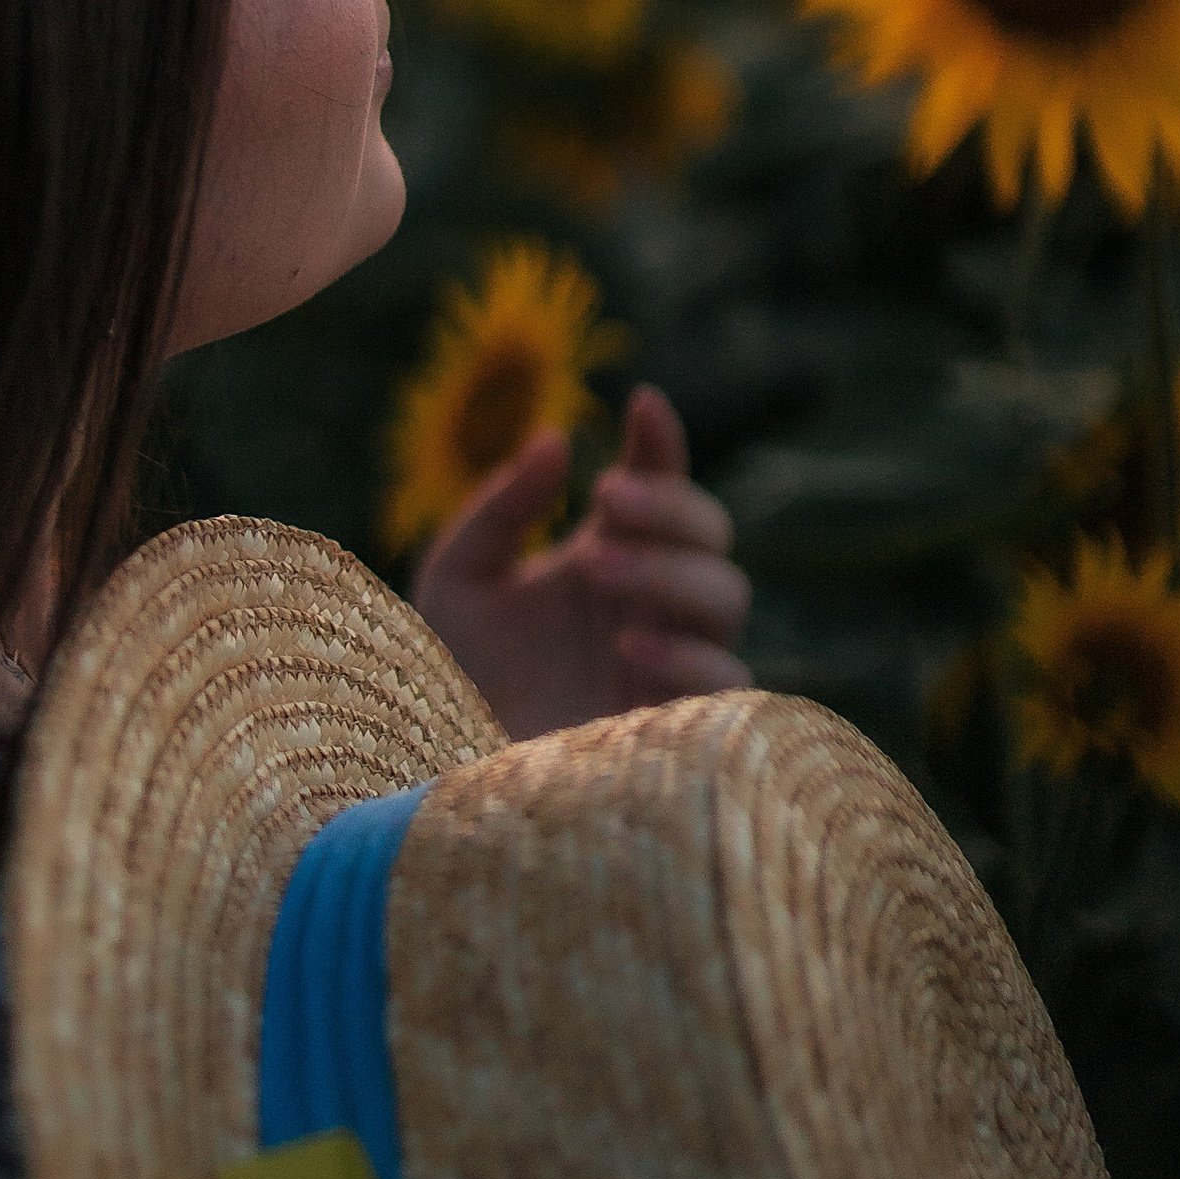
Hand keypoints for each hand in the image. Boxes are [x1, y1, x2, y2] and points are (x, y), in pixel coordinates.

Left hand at [406, 383, 749, 742]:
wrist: (450, 775)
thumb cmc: (455, 677)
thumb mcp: (457, 582)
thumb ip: (499, 510)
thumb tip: (554, 438)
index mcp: (606, 554)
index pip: (657, 483)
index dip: (661, 441)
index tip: (641, 404)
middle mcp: (649, 603)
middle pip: (711, 532)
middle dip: (669, 506)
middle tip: (605, 500)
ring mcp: (672, 661)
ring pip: (729, 595)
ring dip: (671, 569)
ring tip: (595, 565)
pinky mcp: (679, 726)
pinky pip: (729, 680)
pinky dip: (688, 654)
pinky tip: (625, 646)